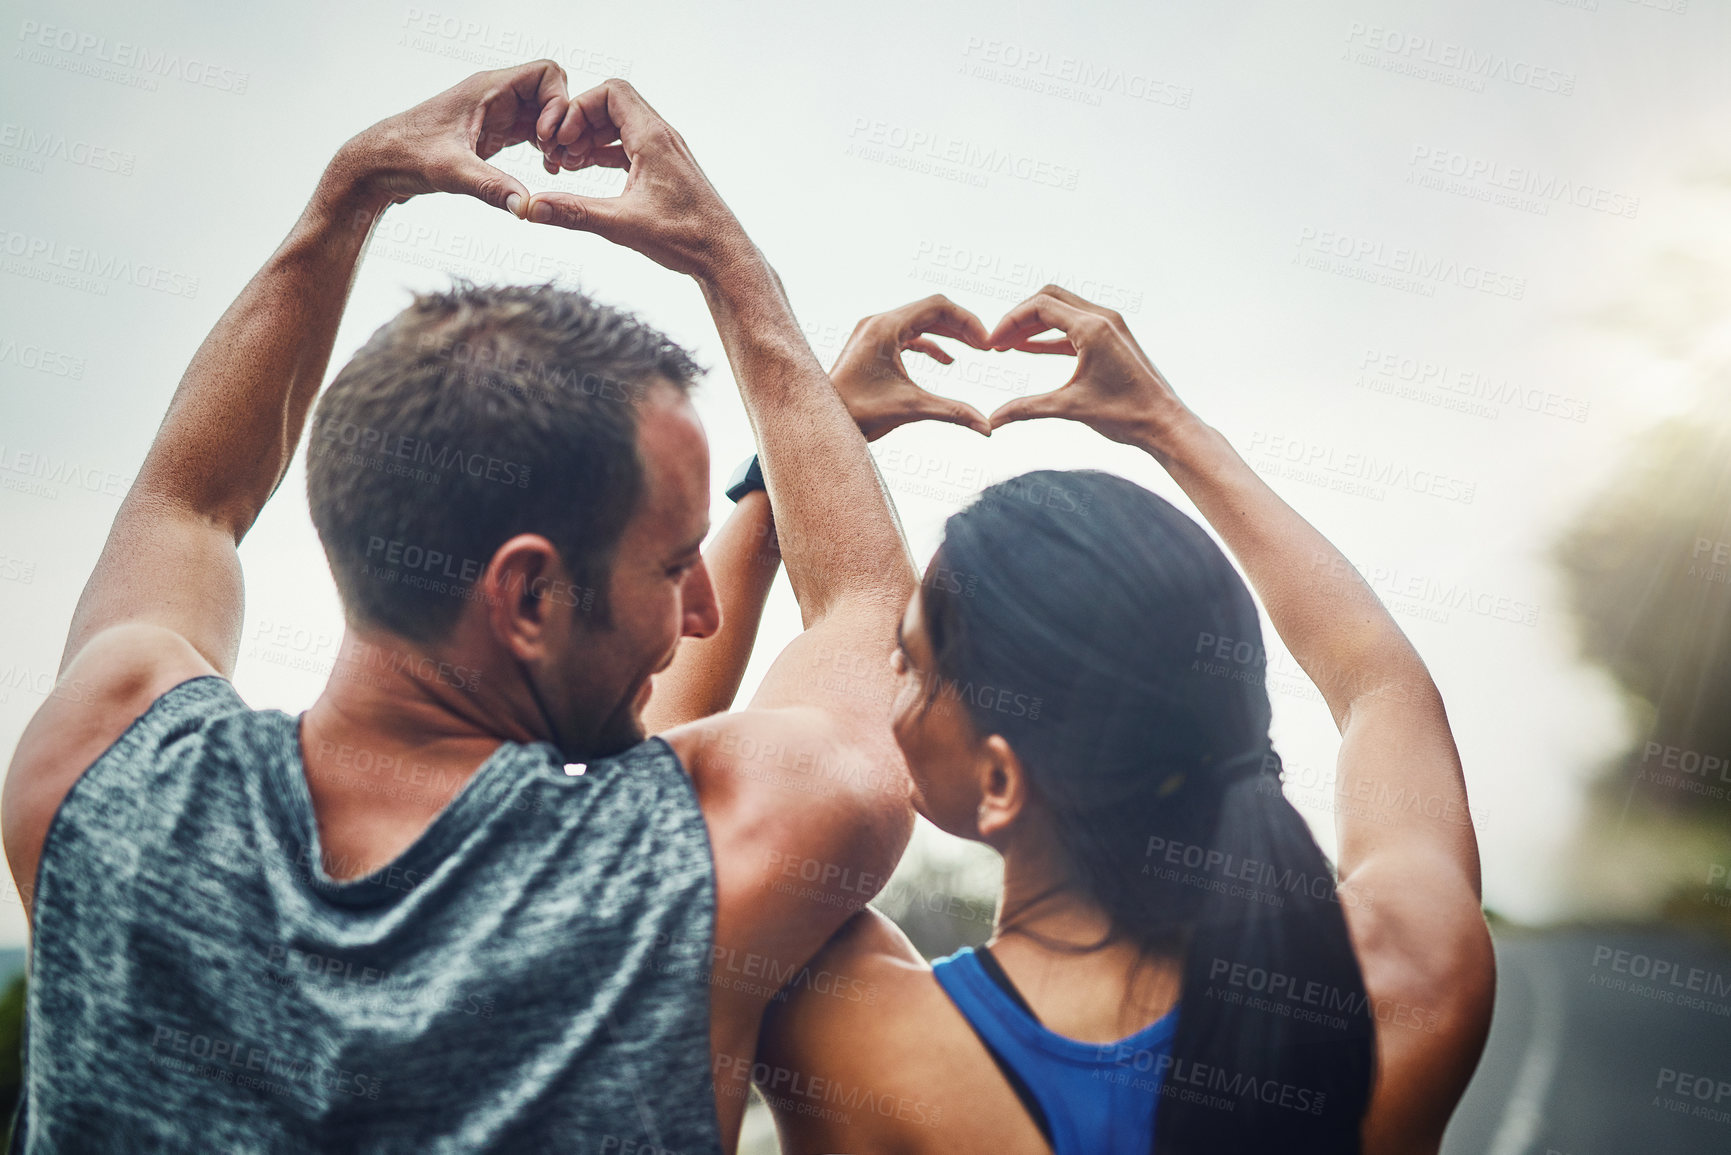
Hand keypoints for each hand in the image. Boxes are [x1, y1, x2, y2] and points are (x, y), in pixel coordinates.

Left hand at [330, 60, 578, 217]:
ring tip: (555, 167)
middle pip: (551, 94)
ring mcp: (494, 114)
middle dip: (563, 123)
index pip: (545, 73)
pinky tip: (545, 171)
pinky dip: (544, 148)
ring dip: (556, 138)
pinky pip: (531, 132)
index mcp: (487, 88)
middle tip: (557, 157)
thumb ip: (491, 187)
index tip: (546, 138)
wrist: (376, 165)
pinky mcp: (491, 134)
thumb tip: (526, 207)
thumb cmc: (404, 156)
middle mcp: (494, 96)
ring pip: (544, 114)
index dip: (558, 102)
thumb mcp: (450, 172)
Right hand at [520, 79, 752, 278]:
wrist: (723, 256)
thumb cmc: (684, 237)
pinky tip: (587, 173)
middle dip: (580, 124)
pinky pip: (630, 146)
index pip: (610, 93)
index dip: (578, 109)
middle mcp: (662, 137)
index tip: (561, 140)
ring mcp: (666, 152)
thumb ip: (572, 212)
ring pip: (621, 126)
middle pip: (612, 105)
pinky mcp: (667, 169)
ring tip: (568, 166)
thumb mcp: (621, 224)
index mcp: (653, 138)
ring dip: (592, 139)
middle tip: (559, 154)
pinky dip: (606, 154)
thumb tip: (530, 208)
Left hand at [830, 297, 992, 440]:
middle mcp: (878, 322)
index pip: (938, 306)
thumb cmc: (859, 414)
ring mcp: (872, 332)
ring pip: (918, 321)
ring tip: (973, 348)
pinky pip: (906, 335)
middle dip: (960, 326)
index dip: (967, 321)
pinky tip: (946, 360)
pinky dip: (928, 344)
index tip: (985, 343)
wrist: (824, 423)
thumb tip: (987, 427)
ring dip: (947, 333)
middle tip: (984, 345)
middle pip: (930, 310)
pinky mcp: (870, 346)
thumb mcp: (911, 409)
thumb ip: (953, 412)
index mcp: (886, 327)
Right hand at [985, 285, 1190, 446]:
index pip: (1040, 306)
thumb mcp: (1070, 409)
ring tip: (1008, 346)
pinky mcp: (1113, 339)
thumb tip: (993, 420)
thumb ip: (1026, 409)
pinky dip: (1050, 336)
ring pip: (1062, 311)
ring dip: (1034, 326)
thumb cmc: (1126, 415)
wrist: (1164, 424)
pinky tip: (1029, 349)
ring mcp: (1110, 327)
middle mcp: (1103, 318)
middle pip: (1049, 299)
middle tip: (997, 342)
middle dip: (1019, 318)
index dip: (1009, 322)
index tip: (992, 344)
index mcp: (1093, 328)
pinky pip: (1074, 328)